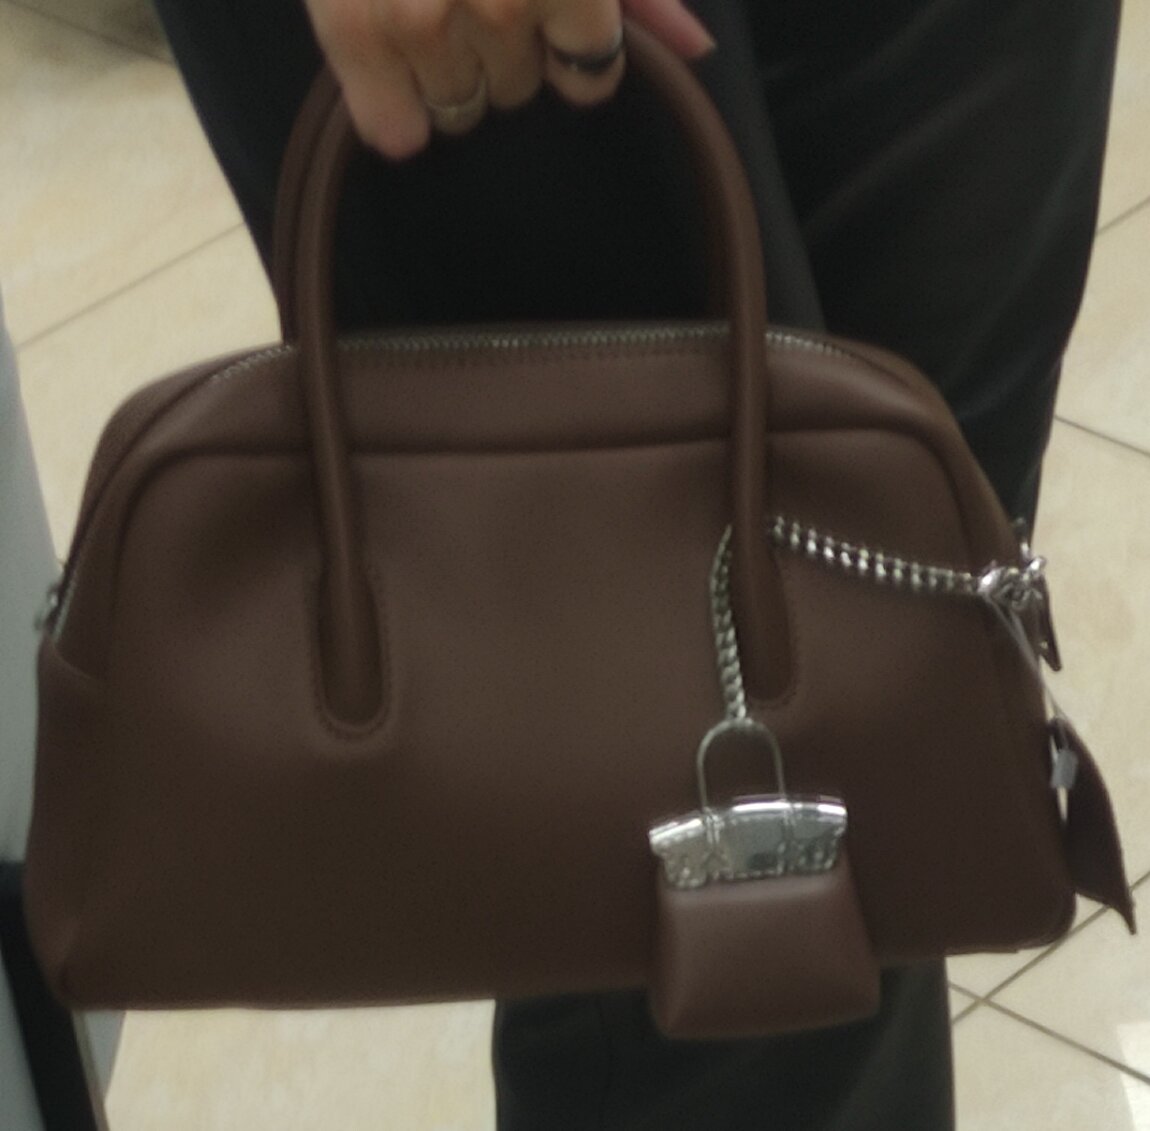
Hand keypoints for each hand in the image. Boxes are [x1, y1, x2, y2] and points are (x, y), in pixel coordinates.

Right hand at [301, 0, 714, 158]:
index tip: (543, 5)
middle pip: (519, 92)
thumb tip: (696, 49)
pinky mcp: (352, 32)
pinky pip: (395, 130)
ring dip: (446, 66)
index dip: (569, 43)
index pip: (590, 74)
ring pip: (459, 108)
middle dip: (503, 45)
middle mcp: (499, 2)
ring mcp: (420, 21)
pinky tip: (387, 49)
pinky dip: (391, 106)